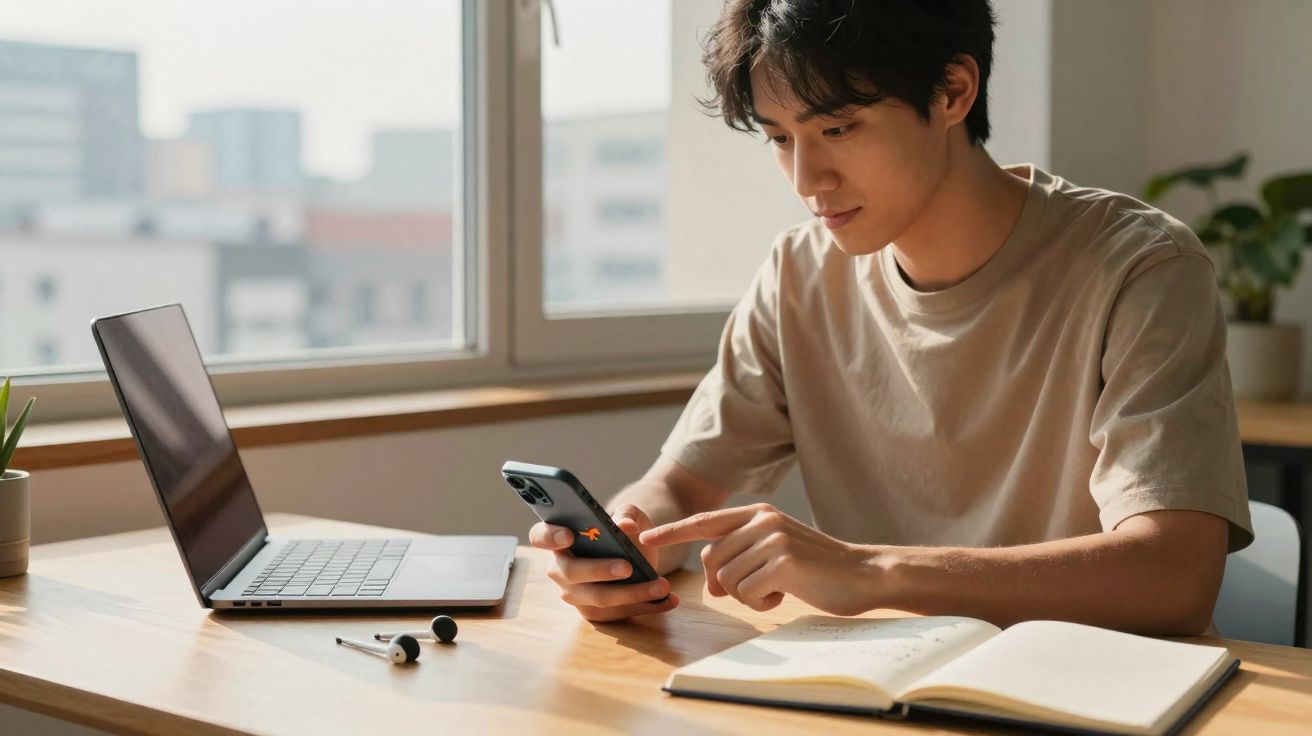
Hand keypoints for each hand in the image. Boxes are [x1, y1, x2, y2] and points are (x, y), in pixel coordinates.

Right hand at [528, 503, 679, 622]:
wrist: (636, 551)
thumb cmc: (624, 530)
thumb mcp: (629, 515)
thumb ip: (628, 514)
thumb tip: (625, 525)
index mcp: (558, 537)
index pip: (540, 536)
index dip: (550, 536)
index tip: (569, 535)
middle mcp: (559, 569)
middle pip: (572, 573)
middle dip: (600, 570)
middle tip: (628, 566)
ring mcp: (574, 594)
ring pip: (599, 599)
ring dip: (633, 594)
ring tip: (662, 586)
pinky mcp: (594, 612)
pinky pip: (618, 613)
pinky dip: (646, 607)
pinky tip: (669, 600)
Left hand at [639, 503, 878, 615]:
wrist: (863, 575)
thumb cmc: (817, 569)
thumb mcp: (775, 552)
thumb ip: (741, 555)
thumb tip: (712, 581)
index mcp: (758, 513)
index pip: (705, 522)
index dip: (673, 531)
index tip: (646, 539)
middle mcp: (761, 520)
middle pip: (711, 560)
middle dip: (726, 583)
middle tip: (759, 588)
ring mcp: (771, 538)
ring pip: (726, 579)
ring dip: (748, 595)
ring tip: (779, 587)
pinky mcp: (782, 561)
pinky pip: (746, 593)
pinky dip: (762, 603)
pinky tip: (786, 594)